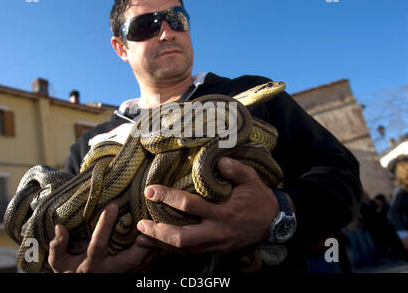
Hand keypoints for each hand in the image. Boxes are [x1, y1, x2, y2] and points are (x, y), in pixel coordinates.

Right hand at [48, 204, 156, 272]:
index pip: (98, 244)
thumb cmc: (70, 272)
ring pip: (143, 264)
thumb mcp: (59, 263)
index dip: (105, 225)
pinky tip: (163, 241)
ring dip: (153, 248)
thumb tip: (59, 227)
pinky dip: (156, 255)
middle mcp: (110, 271)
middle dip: (141, 245)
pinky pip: (148, 267)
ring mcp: (123, 275)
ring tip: (162, 228)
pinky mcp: (132, 276)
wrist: (82, 285)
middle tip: (149, 227)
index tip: (112, 205)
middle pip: (130, 260)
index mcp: (92, 263)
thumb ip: (58, 246)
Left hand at [135, 157, 283, 253]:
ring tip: (142, 237)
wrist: (274, 223)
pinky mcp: (216, 250)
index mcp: (224, 212)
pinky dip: (173, 251)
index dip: (168, 197)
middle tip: (141, 223)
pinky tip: (159, 245)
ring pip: (184, 250)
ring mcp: (216, 244)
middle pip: (182, 238)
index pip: (190, 205)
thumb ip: (235, 169)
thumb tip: (218, 160)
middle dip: (158, 231)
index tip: (150, 190)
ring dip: (161, 245)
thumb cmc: (259, 199)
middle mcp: (217, 231)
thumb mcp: (252, 179)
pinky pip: (191, 254)